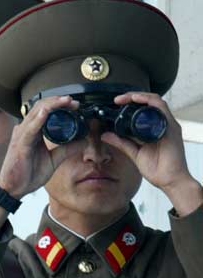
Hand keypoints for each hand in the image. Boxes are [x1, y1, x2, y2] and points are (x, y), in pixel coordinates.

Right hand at [0, 96, 83, 198]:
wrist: (14, 189)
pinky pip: (29, 129)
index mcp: (34, 132)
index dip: (60, 105)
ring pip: (36, 113)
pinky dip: (38, 120)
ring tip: (65, 101)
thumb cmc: (28, 174)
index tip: (75, 105)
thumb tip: (83, 141)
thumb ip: (67, 149)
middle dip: (58, 101)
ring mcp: (21, 135)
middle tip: (73, 101)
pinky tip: (46, 112)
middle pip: (41, 107)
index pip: (46, 111)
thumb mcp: (53, 160)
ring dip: (51, 105)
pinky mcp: (19, 144)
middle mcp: (26, 130)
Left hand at [101, 92, 201, 213]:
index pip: (142, 110)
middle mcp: (161, 124)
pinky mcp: (171, 126)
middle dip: (131, 97)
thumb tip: (105, 135)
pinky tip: (137, 99)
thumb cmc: (158, 169)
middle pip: (147, 103)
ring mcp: (167, 124)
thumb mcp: (134, 153)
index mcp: (153, 129)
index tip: (114, 105)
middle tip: (117, 100)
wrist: (170, 181)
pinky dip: (148, 100)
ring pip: (154, 101)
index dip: (128, 104)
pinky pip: (161, 107)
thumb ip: (121, 143)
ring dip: (138, 96)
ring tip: (124, 98)